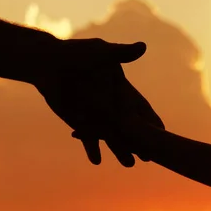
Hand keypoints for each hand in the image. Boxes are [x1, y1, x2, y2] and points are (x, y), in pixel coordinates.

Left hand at [34, 37, 163, 165]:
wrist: (46, 64)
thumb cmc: (73, 53)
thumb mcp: (100, 53)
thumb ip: (120, 54)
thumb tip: (143, 47)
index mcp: (120, 90)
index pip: (139, 108)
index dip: (151, 119)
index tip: (163, 131)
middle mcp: (110, 105)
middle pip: (128, 128)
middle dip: (139, 142)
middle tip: (150, 157)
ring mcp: (94, 116)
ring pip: (110, 136)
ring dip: (118, 150)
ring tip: (129, 164)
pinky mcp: (79, 122)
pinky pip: (87, 138)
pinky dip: (91, 148)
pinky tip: (96, 161)